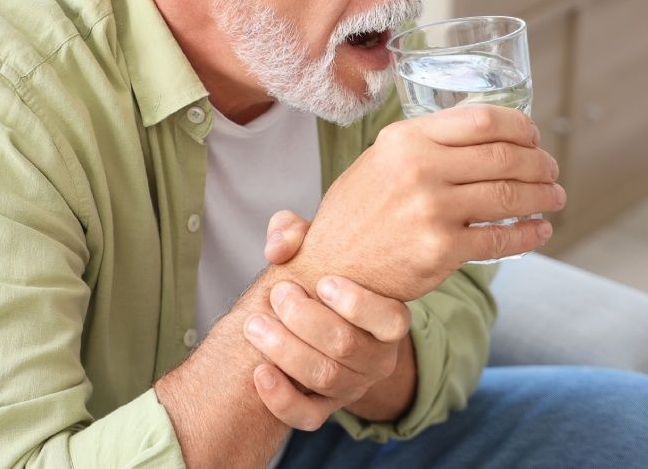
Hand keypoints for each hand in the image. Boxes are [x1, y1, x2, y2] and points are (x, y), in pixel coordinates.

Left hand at [249, 212, 411, 429]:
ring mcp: (353, 385)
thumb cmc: (314, 273)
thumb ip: (292, 231)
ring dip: (286, 350)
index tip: (324, 282)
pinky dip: (282, 399)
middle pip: (347, 347)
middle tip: (278, 294)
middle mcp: (378, 356)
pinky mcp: (324, 407)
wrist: (308, 315)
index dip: (358, 304)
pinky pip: (308, 416)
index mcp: (387, 317)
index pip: (391, 320)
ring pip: (325, 378)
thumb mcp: (310, 244)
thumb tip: (279, 247)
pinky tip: (259, 372)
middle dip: (306, 319)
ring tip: (255, 324)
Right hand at [285, 104, 564, 300]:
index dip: (519, 127)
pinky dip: (529, 235)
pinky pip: (501, 240)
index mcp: (405, 139)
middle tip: (550, 170)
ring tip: (554, 197)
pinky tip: (540, 231)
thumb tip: (488, 134)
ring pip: (509, 196)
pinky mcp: (441, 250)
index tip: (532, 136)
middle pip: (504, 157)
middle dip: (539, 163)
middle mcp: (419, 169)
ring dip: (543, 196)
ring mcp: (432, 211)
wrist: (331, 267)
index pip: (481, 120)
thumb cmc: (360, 211)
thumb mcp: (381, 159)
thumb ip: (426, 143)